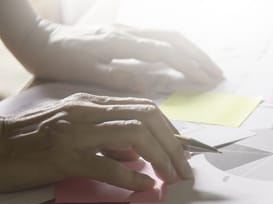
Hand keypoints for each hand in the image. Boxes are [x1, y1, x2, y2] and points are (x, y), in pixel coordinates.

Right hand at [0, 93, 192, 192]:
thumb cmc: (32, 142)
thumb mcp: (74, 131)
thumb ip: (107, 138)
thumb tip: (139, 155)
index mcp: (91, 105)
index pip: (144, 109)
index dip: (171, 130)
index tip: (184, 150)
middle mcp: (86, 113)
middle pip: (147, 118)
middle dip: (174, 144)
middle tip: (185, 168)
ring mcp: (75, 134)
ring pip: (134, 135)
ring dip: (162, 157)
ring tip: (172, 176)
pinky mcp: (64, 158)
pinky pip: (107, 166)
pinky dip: (132, 177)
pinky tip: (144, 186)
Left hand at [18, 21, 222, 91]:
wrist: (38, 38)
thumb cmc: (59, 59)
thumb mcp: (85, 74)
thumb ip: (119, 78)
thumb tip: (148, 87)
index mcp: (122, 43)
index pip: (165, 52)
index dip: (189, 66)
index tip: (207, 80)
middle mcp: (129, 33)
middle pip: (175, 39)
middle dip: (199, 57)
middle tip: (217, 75)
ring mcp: (128, 30)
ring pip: (170, 35)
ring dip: (192, 51)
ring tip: (208, 68)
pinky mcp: (126, 33)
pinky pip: (160, 37)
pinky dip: (179, 48)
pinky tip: (185, 58)